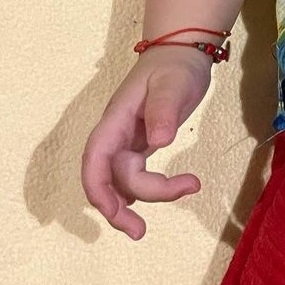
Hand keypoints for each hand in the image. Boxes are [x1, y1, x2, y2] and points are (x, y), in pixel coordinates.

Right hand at [81, 48, 213, 238]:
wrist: (183, 51)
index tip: (115, 211)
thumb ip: (164, 110)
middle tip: (140, 232)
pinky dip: (148, 188)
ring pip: (124, 180)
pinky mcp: (141, 143)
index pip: (95, 159)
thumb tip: (158, 141)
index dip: (98, 189)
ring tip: (188, 188)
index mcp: (116, 120)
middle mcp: (117, 134)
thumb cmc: (176, 64)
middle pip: (108, 178)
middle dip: (118, 209)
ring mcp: (127, 140)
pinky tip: (170, 190)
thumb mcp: (174, 83)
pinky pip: (135, 174)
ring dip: (145, 197)